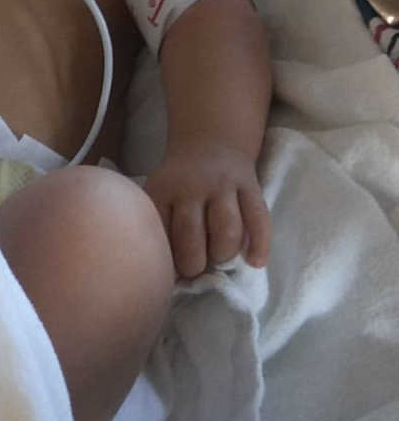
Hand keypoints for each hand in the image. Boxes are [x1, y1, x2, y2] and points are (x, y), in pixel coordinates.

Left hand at [143, 140, 269, 278]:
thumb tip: (170, 278)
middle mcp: (192, 186)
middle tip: (195, 270)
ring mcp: (223, 184)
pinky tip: (255, 262)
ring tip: (219, 259)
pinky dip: (260, 244)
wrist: (210, 141)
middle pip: (191, 233)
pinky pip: (259, 218)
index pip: (162, 232)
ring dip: (223, 253)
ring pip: (227, 228)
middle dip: (193, 262)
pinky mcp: (251, 185)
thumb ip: (162, 227)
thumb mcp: (160, 194)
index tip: (170, 274)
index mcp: (164, 190)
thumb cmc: (180, 183)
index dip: (166, 259)